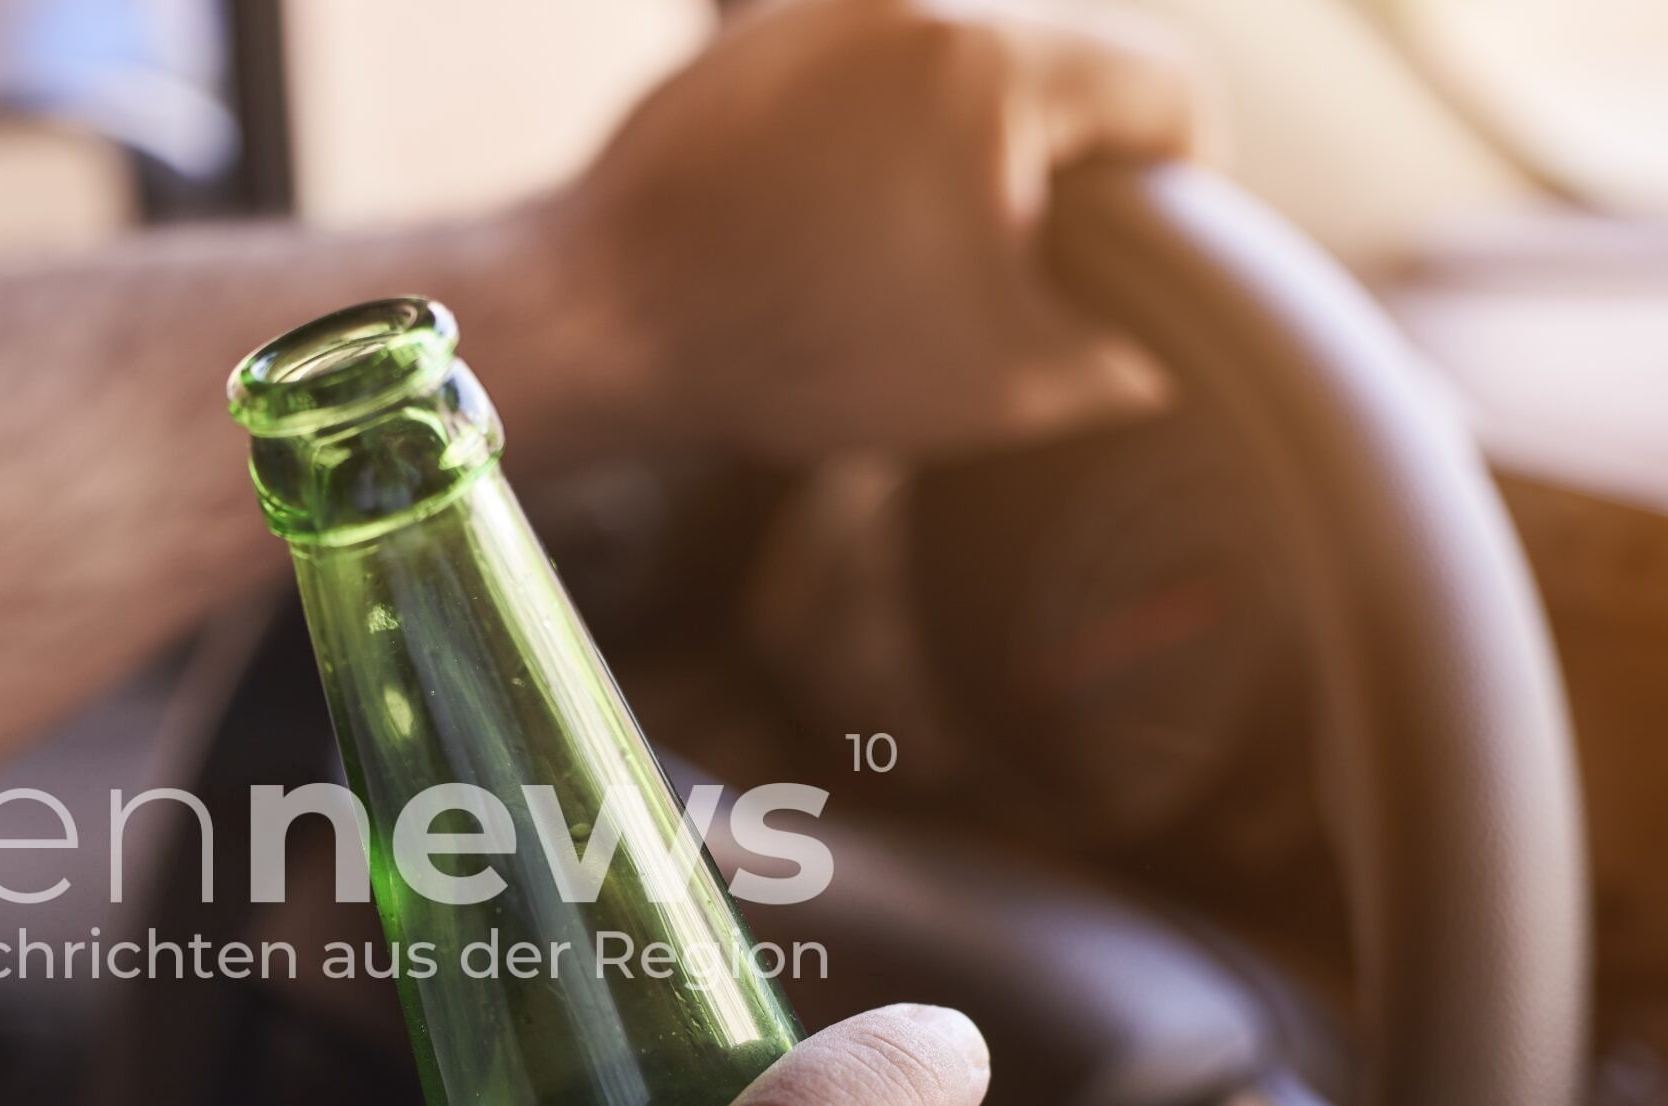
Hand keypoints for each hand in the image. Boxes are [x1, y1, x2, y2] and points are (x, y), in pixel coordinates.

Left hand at [555, 0, 1214, 459]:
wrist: (603, 320)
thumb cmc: (799, 349)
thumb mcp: (994, 384)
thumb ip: (1113, 362)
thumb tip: (1162, 359)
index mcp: (997, 63)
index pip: (1166, 85)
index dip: (1185, 179)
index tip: (1150, 249)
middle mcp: (913, 5)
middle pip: (1062, 66)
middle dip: (1065, 162)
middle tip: (1031, 262)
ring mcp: (821, 12)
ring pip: (958, 67)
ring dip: (969, 146)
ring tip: (921, 248)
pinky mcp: (750, 42)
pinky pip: (860, 73)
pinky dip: (876, 138)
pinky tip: (840, 222)